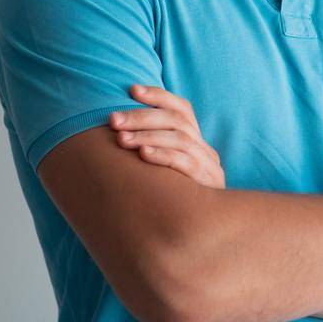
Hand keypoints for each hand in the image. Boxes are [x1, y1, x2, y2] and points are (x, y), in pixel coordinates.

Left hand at [108, 84, 225, 188]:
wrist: (203, 232)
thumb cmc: (174, 198)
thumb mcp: (167, 170)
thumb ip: (153, 150)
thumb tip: (115, 130)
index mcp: (197, 140)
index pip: (182, 108)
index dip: (158, 96)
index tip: (131, 89)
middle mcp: (205, 149)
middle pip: (177, 120)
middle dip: (142, 116)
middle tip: (113, 120)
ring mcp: (209, 166)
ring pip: (180, 138)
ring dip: (148, 135)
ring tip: (121, 139)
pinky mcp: (208, 184)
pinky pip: (186, 164)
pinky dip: (164, 156)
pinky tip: (143, 155)